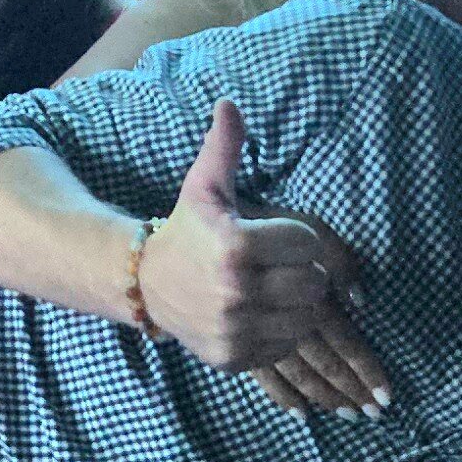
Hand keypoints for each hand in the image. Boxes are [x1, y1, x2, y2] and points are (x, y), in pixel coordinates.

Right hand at [138, 106, 380, 399]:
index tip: (274, 238)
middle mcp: (236, 292)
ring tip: (269, 291)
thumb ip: (224, 146)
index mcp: (235, 246)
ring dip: (295, 305)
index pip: (309, 244)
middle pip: (314, 284)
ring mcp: (235, 329)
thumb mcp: (204, 187)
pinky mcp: (234, 358)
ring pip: (307, 319)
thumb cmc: (187, 232)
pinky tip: (256, 315)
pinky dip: (279, 333)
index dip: (298, 238)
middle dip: (300, 272)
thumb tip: (228, 103)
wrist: (147, 284)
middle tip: (274, 266)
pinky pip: (285, 346)